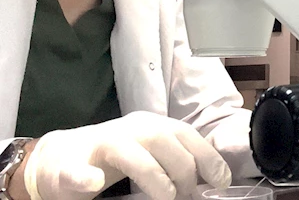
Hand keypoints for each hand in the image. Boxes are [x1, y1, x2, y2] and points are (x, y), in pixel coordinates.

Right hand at [23, 112, 231, 199]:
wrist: (57, 158)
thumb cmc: (115, 158)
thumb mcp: (152, 152)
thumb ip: (177, 160)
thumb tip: (213, 179)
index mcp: (150, 125)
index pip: (185, 134)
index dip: (206, 156)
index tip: (221, 180)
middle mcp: (127, 129)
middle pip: (162, 139)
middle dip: (182, 168)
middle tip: (186, 194)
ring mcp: (97, 145)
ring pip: (127, 151)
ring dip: (152, 175)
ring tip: (165, 195)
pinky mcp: (67, 166)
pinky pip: (76, 171)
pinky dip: (85, 177)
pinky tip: (93, 182)